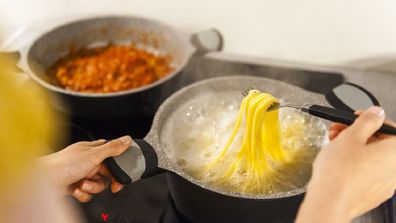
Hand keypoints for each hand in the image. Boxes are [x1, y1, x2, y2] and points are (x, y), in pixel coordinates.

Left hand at [41, 135, 131, 201]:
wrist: (43, 181)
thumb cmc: (63, 164)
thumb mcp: (93, 155)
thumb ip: (112, 148)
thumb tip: (127, 139)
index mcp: (91, 150)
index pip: (111, 154)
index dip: (118, 164)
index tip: (121, 172)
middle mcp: (86, 161)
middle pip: (106, 173)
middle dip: (104, 180)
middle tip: (107, 183)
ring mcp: (80, 174)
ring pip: (97, 184)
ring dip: (92, 187)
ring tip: (83, 184)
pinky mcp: (74, 186)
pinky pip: (87, 193)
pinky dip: (83, 193)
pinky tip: (76, 189)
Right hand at [296, 106, 395, 222]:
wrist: (330, 202)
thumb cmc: (339, 172)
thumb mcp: (351, 136)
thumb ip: (367, 121)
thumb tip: (377, 113)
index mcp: (395, 152)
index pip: (391, 128)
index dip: (372, 119)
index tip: (357, 117)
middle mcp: (395, 169)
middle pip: (380, 143)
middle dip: (359, 134)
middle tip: (341, 131)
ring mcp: (385, 184)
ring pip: (372, 158)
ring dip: (355, 148)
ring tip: (335, 146)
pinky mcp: (373, 194)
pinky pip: (367, 173)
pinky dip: (355, 164)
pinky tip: (338, 163)